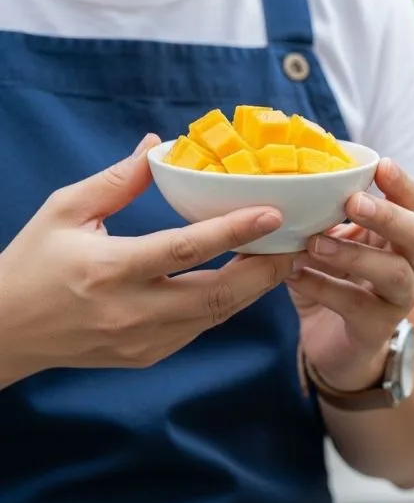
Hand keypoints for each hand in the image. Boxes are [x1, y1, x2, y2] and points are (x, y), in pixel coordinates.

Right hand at [0, 134, 294, 384]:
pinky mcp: (149, 355)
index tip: (273, 213)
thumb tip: (158, 147)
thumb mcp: (64, 211)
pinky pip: (201, 328)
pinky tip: (244, 279)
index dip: (233, 232)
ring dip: (254, 287)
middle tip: (296, 241)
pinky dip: (227, 303)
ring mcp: (143, 340)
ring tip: (280, 256)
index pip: (184, 250)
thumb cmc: (33, 262)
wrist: (4, 332)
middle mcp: (131, 311)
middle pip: (217, 294)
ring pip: (217, 315)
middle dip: (265, 269)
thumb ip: (115, 181)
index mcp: (108, 270)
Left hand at [287, 158, 413, 391]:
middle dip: (387, 215)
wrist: (334, 345)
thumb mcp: (329, 243)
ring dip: (355, 254)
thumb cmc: (333, 283)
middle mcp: (410, 265)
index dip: (401, 183)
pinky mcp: (378, 328)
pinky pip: (356, 305)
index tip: (380, 165)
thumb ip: (321, 218)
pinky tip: (293, 275)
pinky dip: (322, 287)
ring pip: (394, 272)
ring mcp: (399, 298)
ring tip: (315, 243)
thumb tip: (289, 182)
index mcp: (399, 236)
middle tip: (353, 202)